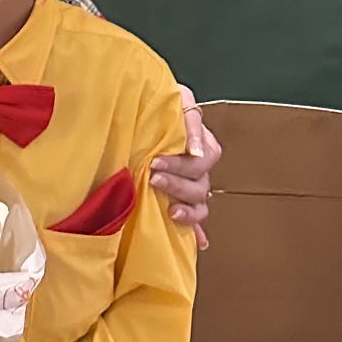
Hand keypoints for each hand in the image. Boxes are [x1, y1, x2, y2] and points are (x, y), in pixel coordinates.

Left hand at [150, 85, 219, 250]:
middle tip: (153, 179)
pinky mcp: (179, 198)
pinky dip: (196, 231)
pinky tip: (199, 242)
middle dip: (177, 185)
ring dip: (188, 210)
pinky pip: (194, 219)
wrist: (137, 107)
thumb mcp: (175, 99)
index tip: (155, 162)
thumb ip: (189, 121)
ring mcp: (190, 184)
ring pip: (200, 204)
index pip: (205, 159)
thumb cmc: (155, 102)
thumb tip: (196, 150)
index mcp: (199, 142)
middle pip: (200, 184)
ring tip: (171, 211)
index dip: (183, 165)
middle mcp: (198, 167)